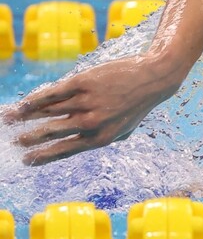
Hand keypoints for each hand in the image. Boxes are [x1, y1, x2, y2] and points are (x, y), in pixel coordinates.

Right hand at [5, 55, 182, 164]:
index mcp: (100, 139)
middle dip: (30, 139)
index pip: (64, 151)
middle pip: (51, 133)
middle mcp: (91, 123)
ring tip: (9, 119)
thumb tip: (81, 144)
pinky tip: (23, 104)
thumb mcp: (124, 129)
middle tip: (15, 142)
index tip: (26, 161)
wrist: (153, 78)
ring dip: (25, 116)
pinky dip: (35, 99)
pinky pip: (53, 93)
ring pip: (48, 112)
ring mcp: (86, 102)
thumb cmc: (137, 105)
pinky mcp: (83, 83)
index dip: (42, 157)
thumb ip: (103, 138)